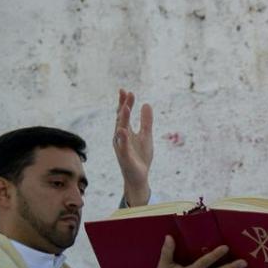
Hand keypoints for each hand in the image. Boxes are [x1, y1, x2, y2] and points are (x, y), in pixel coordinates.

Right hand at [114, 88, 153, 206]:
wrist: (139, 177)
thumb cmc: (140, 156)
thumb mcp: (146, 136)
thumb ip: (146, 121)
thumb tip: (147, 104)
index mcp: (125, 131)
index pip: (124, 114)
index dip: (124, 102)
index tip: (126, 90)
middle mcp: (120, 137)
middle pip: (121, 119)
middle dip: (124, 106)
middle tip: (127, 94)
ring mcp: (121, 147)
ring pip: (120, 131)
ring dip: (123, 120)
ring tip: (126, 108)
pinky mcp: (125, 157)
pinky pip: (123, 147)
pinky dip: (123, 139)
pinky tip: (123, 130)